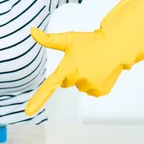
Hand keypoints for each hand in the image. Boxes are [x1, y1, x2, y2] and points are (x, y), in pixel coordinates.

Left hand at [25, 0, 143, 115]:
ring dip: (83, 77)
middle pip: (66, 82)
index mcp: (67, 68)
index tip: (27, 111)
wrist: (116, 45)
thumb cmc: (90, 41)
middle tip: (81, 60)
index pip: (49, 86)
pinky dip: (93, 82)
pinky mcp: (100, 92)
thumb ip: (49, 39)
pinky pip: (90, 90)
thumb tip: (32, 31)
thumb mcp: (68, 39)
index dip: (37, 99)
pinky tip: (99, 71)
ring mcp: (90, 88)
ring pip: (79, 86)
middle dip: (71, 73)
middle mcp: (78, 80)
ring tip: (92, 64)